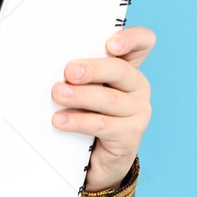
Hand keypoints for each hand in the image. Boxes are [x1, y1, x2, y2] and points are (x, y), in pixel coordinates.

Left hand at [51, 26, 154, 192]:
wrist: (97, 158)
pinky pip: (102, 125)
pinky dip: (79, 121)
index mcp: (127, 67)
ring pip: (109, 99)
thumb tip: (54, 67)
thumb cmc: (89, 112)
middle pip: (121, 70)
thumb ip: (79, 73)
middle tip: (70, 71)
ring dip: (80, 96)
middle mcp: (137, 86)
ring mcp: (138, 111)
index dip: (132, 39)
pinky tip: (61, 120)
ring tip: (58, 95)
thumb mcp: (86, 88)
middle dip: (93, 69)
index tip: (111, 44)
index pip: (143, 43)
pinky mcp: (130, 135)